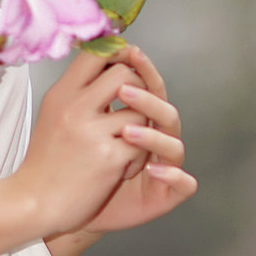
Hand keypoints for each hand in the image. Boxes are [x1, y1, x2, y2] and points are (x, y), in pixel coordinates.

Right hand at [12, 44, 161, 238]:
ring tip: (129, 143)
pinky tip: (124, 166)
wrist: (33, 201)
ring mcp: (93, 132)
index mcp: (61, 93)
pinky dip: (139, 156)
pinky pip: (141, 145)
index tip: (125, 62)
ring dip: (142, 128)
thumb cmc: (46, 160)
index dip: (117, 52)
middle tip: (134, 105)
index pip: (95, 53)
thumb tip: (104, 62)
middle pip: (125, 74)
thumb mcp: (53, 112)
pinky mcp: (109, 158)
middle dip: (139, 88)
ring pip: (139, 111)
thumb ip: (77, 90)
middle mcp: (76, 107)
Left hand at [78, 45, 197, 234]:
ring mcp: (166, 165)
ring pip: (174, 144)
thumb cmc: (79, 163)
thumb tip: (87, 48)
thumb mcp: (80, 121)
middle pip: (165, 111)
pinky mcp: (169, 193)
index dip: (143, 68)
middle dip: (148, 98)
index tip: (128, 50)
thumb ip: (90, 90)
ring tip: (128, 130)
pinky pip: (184, 183)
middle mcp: (157, 138)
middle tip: (124, 89)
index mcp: (141, 118)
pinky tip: (154, 169)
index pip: (149, 87)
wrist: (71, 207)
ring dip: (154, 135)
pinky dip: (173, 175)